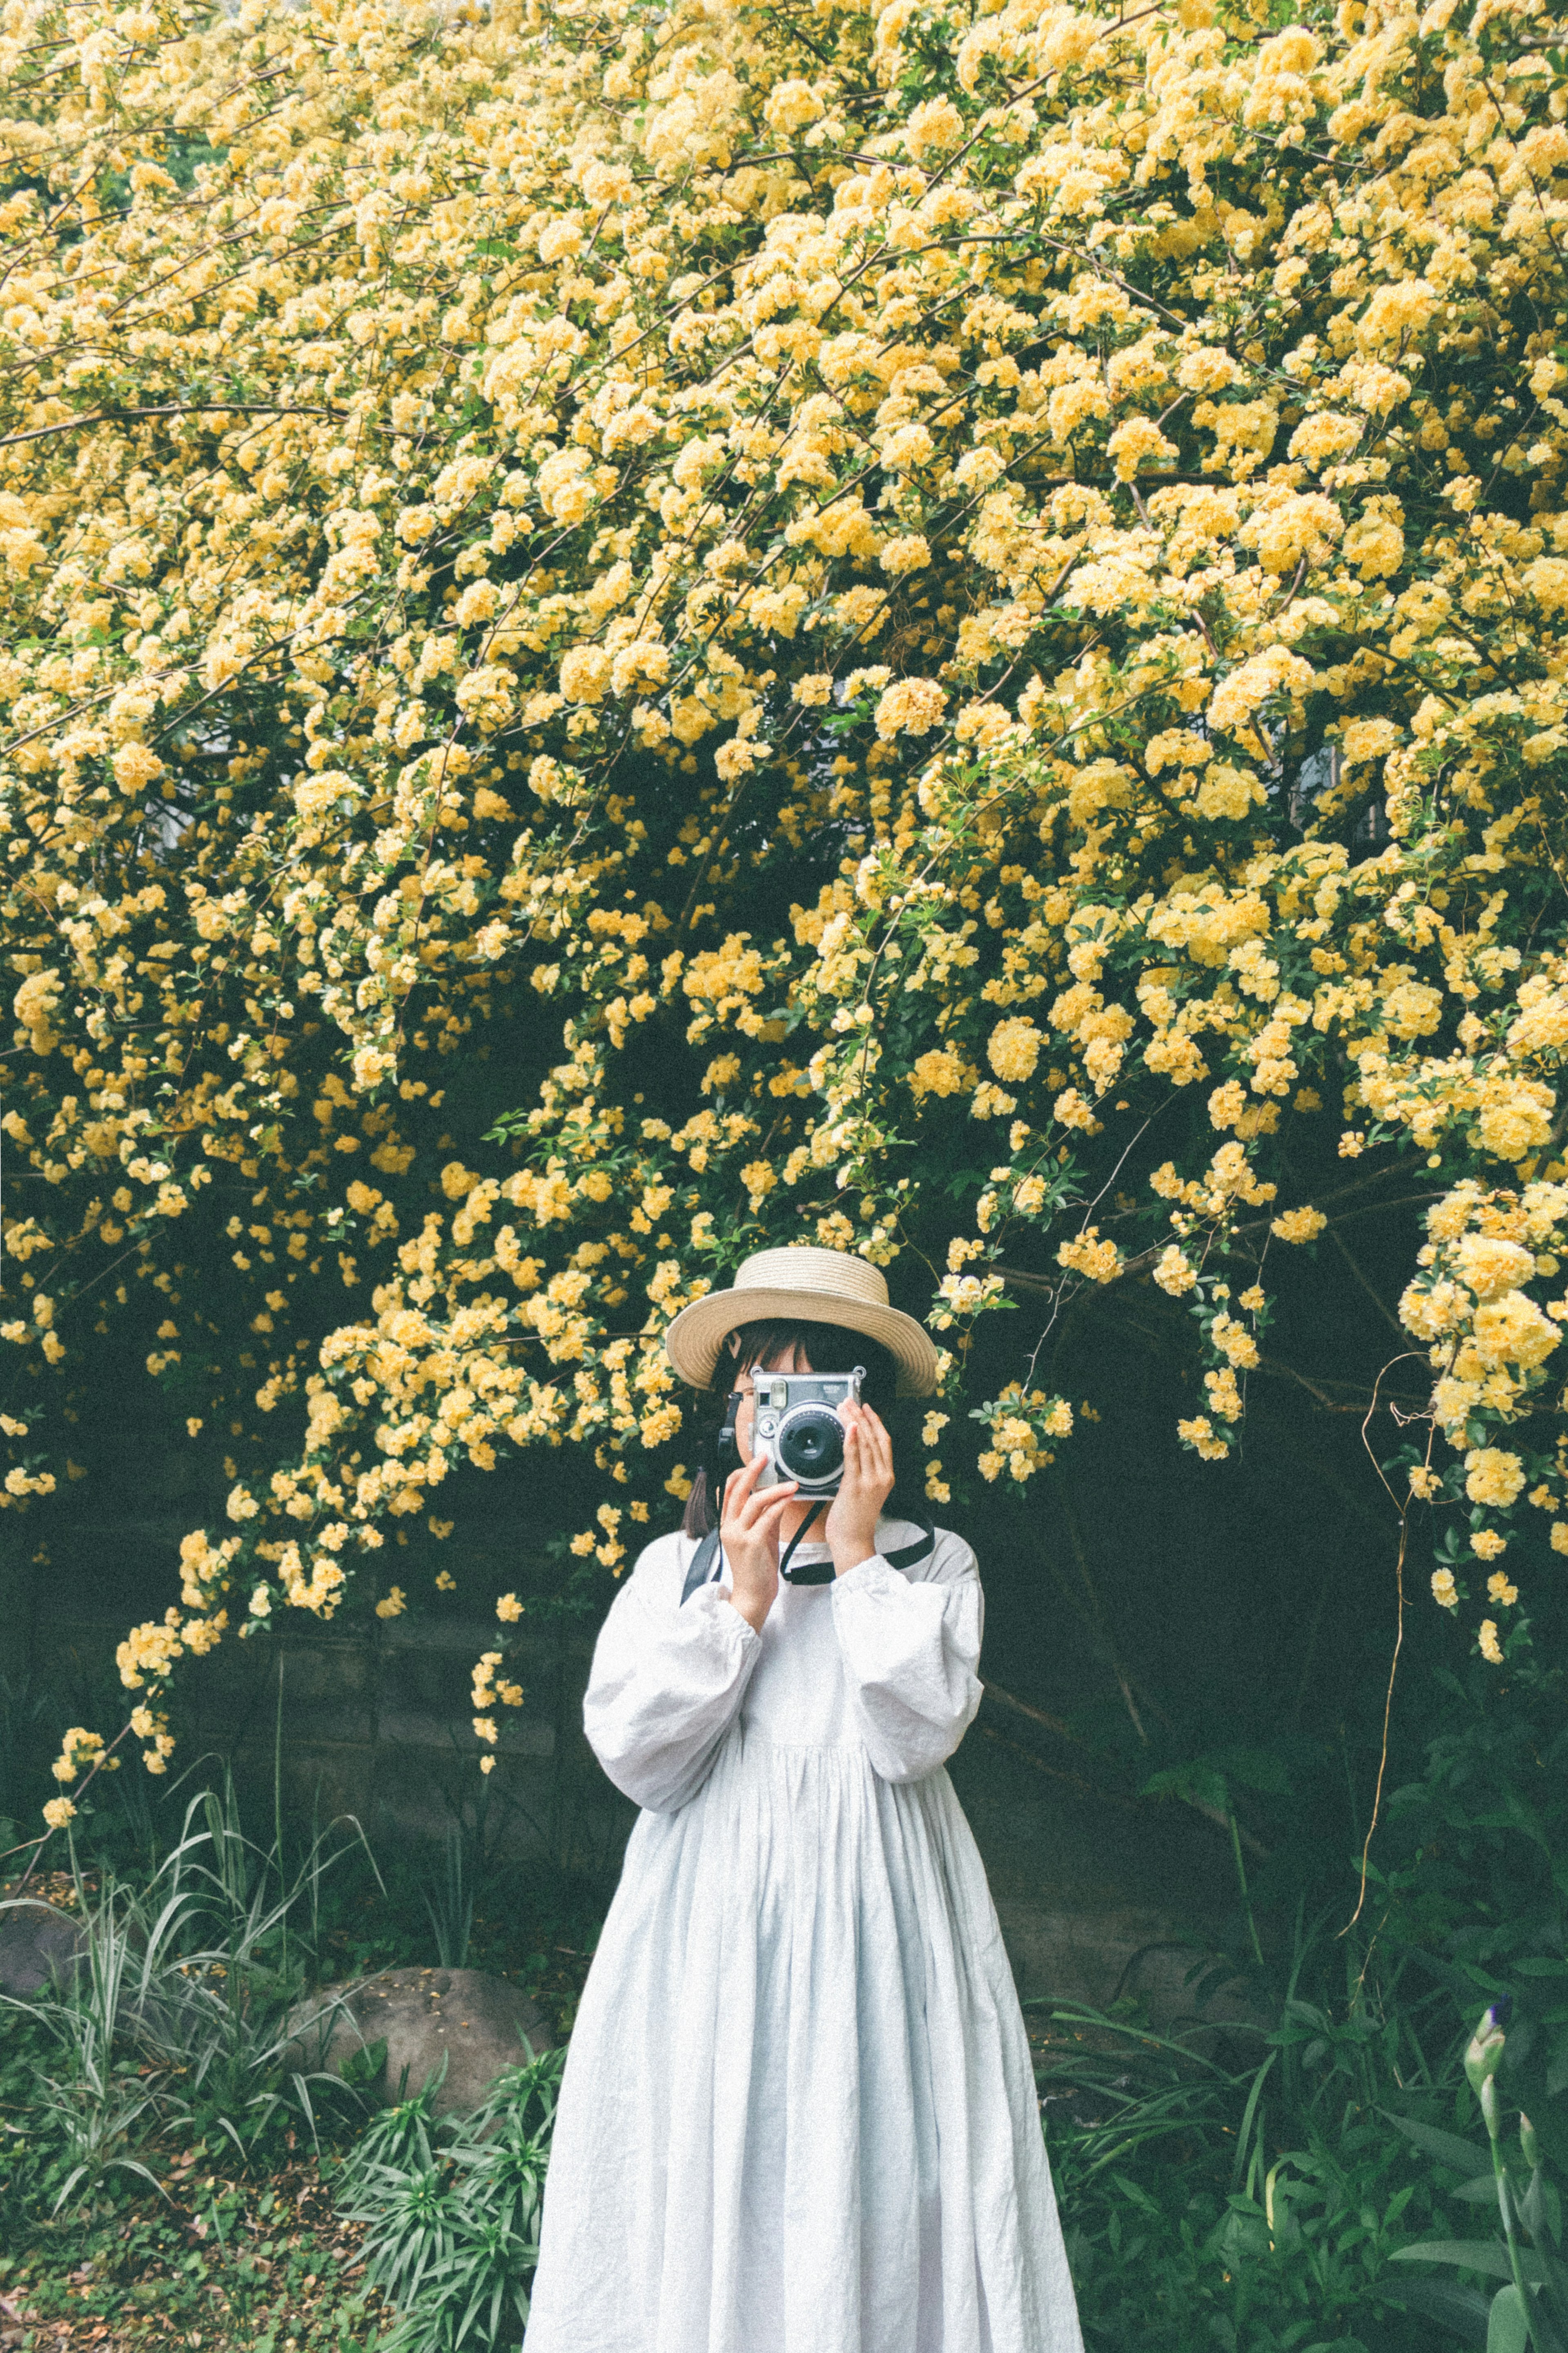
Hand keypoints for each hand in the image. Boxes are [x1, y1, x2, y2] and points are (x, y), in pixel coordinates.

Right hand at [718, 1448, 798, 1633]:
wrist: (753, 1597)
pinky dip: (780, 1504)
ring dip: (774, 1488)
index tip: (757, 1462)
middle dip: (752, 1470)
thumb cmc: (757, 1569)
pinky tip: (790, 1497)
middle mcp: (729, 1527)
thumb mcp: (760, 1538)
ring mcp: (738, 1535)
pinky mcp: (752, 1544)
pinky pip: (767, 1518)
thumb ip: (766, 1518)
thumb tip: (778, 1498)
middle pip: (736, 1490)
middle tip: (766, 1458)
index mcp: (728, 1524)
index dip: (741, 1473)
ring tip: (791, 1482)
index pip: (728, 1490)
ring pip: (753, 1502)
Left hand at [825, 1401, 894, 1577]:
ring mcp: (871, 1481)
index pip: (884, 1442)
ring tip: (844, 1407)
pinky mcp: (857, 1486)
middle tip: (850, 1401)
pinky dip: (852, 1440)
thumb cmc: (854, 1519)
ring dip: (854, 1422)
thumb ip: (863, 1471)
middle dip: (862, 1416)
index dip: (876, 1421)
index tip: (865, 1407)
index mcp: (887, 1477)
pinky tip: (850, 1427)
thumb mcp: (865, 1491)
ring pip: (865, 1444)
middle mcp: (883, 1477)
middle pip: (875, 1438)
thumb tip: (852, 1450)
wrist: (853, 1541)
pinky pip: (854, 1458)